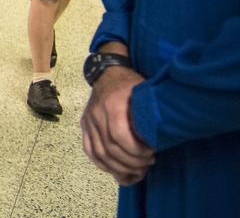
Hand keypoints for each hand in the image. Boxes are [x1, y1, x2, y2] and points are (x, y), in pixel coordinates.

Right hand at [82, 65, 154, 184]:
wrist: (108, 73)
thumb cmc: (131, 85)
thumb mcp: (144, 94)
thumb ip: (148, 116)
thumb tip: (159, 142)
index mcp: (112, 104)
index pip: (119, 135)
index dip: (136, 150)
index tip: (152, 153)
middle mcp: (96, 114)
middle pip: (109, 148)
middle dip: (131, 162)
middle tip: (147, 164)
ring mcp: (88, 120)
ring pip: (99, 154)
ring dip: (119, 168)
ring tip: (136, 170)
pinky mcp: (84, 126)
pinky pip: (89, 150)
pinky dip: (103, 165)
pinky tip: (118, 170)